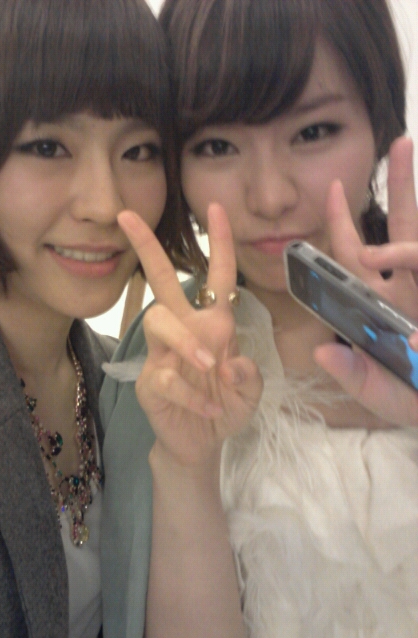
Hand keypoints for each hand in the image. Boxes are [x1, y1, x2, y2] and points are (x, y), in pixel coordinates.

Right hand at [118, 203, 261, 467]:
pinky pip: (163, 376)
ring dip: (185, 340)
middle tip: (128, 216)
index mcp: (214, 323)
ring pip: (159, 321)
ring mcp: (163, 353)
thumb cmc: (226, 405)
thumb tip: (231, 363)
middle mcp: (186, 328)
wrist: (203, 441)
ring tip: (208, 367)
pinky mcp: (150, 381)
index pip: (217, 276)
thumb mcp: (252, 391)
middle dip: (147, 246)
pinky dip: (189, 394)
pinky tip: (209, 410)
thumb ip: (250, 375)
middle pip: (161, 280)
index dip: (220, 243)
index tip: (217, 207)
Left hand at [315, 136, 417, 425]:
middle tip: (402, 143)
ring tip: (400, 206)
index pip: (353, 257)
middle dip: (401, 188)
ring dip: (415, 216)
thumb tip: (321, 350)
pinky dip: (416, 251)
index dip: (342, 225)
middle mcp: (405, 289)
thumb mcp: (380, 394)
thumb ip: (353, 375)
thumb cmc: (412, 401)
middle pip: (400, 230)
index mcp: (376, 305)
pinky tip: (415, 283)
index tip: (334, 189)